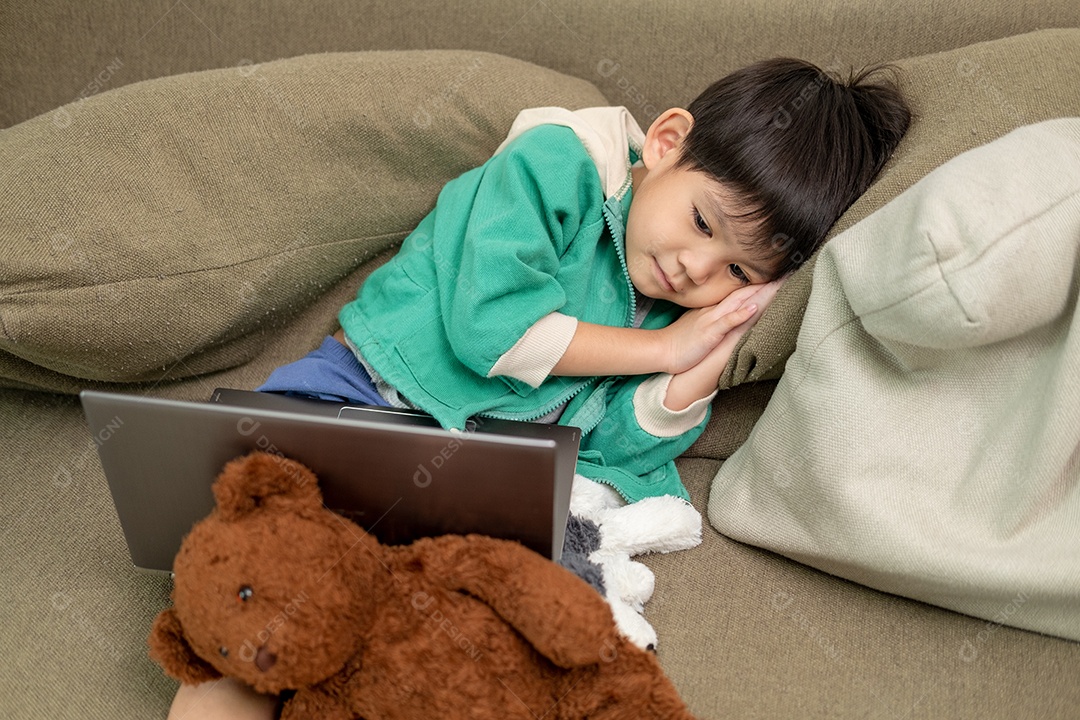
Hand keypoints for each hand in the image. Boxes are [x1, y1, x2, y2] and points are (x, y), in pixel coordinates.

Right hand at [663, 279, 782, 409]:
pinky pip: (726, 322)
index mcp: (717, 309)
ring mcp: (713, 320)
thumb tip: (736, 314)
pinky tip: (753, 307)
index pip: (743, 292)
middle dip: (769, 283)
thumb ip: (719, 318)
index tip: (782, 275)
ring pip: (740, 302)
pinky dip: (740, 314)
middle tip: (790, 271)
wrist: (662, 349)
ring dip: (760, 292)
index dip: (763, 283)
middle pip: (747, 292)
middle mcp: (717, 310)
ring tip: (781, 283)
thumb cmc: (681, 340)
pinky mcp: (709, 333)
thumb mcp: (703, 324)